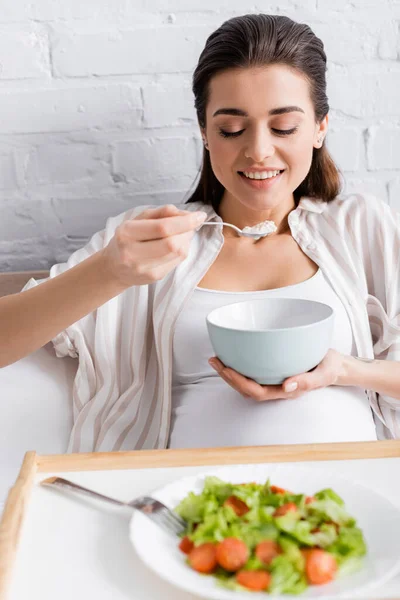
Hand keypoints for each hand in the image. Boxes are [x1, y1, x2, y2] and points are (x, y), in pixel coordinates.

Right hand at [101, 204, 206, 287]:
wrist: (114, 267)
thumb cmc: (128, 238)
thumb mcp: (138, 219)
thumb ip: (162, 213)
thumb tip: (187, 214)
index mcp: (127, 233)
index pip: (163, 228)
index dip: (185, 221)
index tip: (199, 215)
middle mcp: (132, 253)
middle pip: (172, 243)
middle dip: (188, 231)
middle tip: (191, 224)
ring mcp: (143, 268)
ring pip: (178, 253)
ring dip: (186, 240)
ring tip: (181, 233)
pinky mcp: (153, 277)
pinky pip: (177, 261)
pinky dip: (182, 250)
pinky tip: (175, 246)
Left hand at [208, 349, 346, 400]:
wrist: (337, 365)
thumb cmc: (330, 368)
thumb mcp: (324, 374)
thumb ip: (307, 381)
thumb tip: (286, 386)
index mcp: (285, 391)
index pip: (256, 392)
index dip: (238, 382)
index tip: (227, 369)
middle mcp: (276, 388)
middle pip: (246, 388)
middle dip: (228, 376)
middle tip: (214, 360)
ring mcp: (275, 380)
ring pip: (247, 382)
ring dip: (230, 372)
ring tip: (217, 358)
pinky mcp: (275, 370)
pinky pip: (253, 372)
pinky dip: (240, 365)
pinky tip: (233, 354)